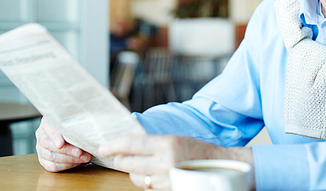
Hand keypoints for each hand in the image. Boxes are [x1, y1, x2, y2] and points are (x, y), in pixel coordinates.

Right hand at [35, 117, 90, 171]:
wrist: (74, 133)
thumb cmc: (75, 126)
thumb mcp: (75, 121)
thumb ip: (76, 125)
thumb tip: (85, 134)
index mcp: (47, 122)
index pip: (47, 127)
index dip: (54, 136)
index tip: (61, 144)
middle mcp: (41, 134)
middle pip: (49, 144)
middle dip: (67, 150)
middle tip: (81, 152)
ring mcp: (41, 148)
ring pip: (50, 156)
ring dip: (70, 159)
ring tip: (84, 158)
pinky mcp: (43, 160)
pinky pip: (52, 166)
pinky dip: (66, 165)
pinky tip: (77, 163)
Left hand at [98, 134, 253, 190]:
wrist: (222, 168)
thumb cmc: (200, 150)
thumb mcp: (177, 139)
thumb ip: (154, 142)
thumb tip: (130, 143)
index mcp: (167, 144)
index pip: (132, 144)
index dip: (114, 145)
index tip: (103, 146)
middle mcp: (165, 162)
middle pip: (128, 163)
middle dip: (120, 159)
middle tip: (117, 155)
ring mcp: (166, 180)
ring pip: (136, 178)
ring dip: (134, 172)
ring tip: (139, 165)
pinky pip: (148, 187)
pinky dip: (146, 181)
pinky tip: (152, 174)